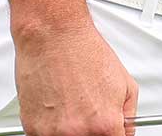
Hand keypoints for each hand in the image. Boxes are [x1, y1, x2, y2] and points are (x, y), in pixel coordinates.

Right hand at [14, 16, 138, 135]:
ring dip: (70, 130)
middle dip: (92, 132)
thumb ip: (128, 116)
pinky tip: (56, 104)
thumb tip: (126, 132)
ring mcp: (52, 133)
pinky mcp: (32, 128)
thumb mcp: (126, 83)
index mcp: (104, 125)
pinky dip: (51, 126)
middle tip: (89, 115)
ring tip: (71, 106)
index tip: (109, 132)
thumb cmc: (84, 52)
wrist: (53, 35)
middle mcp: (77, 133)